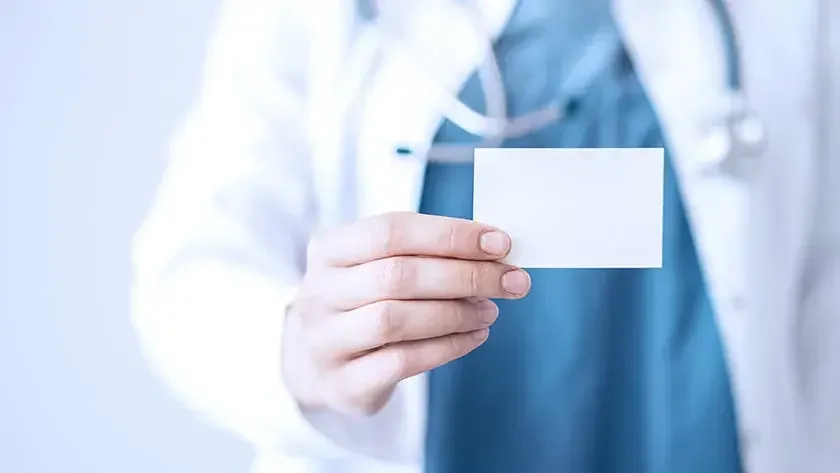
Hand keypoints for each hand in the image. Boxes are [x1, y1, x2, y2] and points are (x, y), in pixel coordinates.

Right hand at [281, 212, 530, 415]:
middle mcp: (319, 293)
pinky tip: (475, 336)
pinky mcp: (343, 382)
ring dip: (455, 313)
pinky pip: (401, 362)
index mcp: (329, 250)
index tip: (500, 243)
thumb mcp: (376, 267)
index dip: (450, 235)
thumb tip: (494, 252)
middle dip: (465, 275)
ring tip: (490, 310)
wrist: (315, 363)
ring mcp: (325, 340)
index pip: (391, 230)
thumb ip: (424, 254)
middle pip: (397, 275)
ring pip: (395, 319)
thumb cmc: (361, 302)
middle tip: (511, 281)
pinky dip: (447, 347)